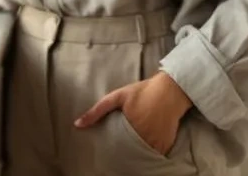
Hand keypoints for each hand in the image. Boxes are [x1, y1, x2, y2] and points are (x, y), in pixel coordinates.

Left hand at [74, 72, 193, 156]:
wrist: (170, 91)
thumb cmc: (142, 92)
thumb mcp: (117, 97)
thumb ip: (97, 110)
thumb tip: (77, 125)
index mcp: (128, 128)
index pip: (116, 147)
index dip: (112, 149)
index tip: (108, 150)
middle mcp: (142, 138)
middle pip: (128, 153)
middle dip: (124, 153)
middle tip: (120, 151)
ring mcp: (155, 143)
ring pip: (141, 156)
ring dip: (137, 154)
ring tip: (132, 149)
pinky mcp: (165, 145)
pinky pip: (155, 155)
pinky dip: (150, 153)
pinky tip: (146, 147)